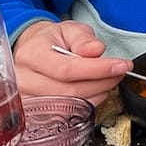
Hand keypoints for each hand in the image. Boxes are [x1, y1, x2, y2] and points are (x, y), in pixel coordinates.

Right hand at [12, 20, 130, 105]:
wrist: (37, 51)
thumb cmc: (53, 40)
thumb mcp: (70, 30)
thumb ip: (84, 39)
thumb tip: (96, 50)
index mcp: (31, 55)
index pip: (66, 69)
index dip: (98, 69)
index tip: (121, 65)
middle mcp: (24, 80)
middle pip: (70, 91)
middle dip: (103, 82)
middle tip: (120, 71)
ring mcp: (28, 100)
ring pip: (70, 106)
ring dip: (98, 93)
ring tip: (110, 79)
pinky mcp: (35, 113)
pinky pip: (67, 115)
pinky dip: (88, 103)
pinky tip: (96, 90)